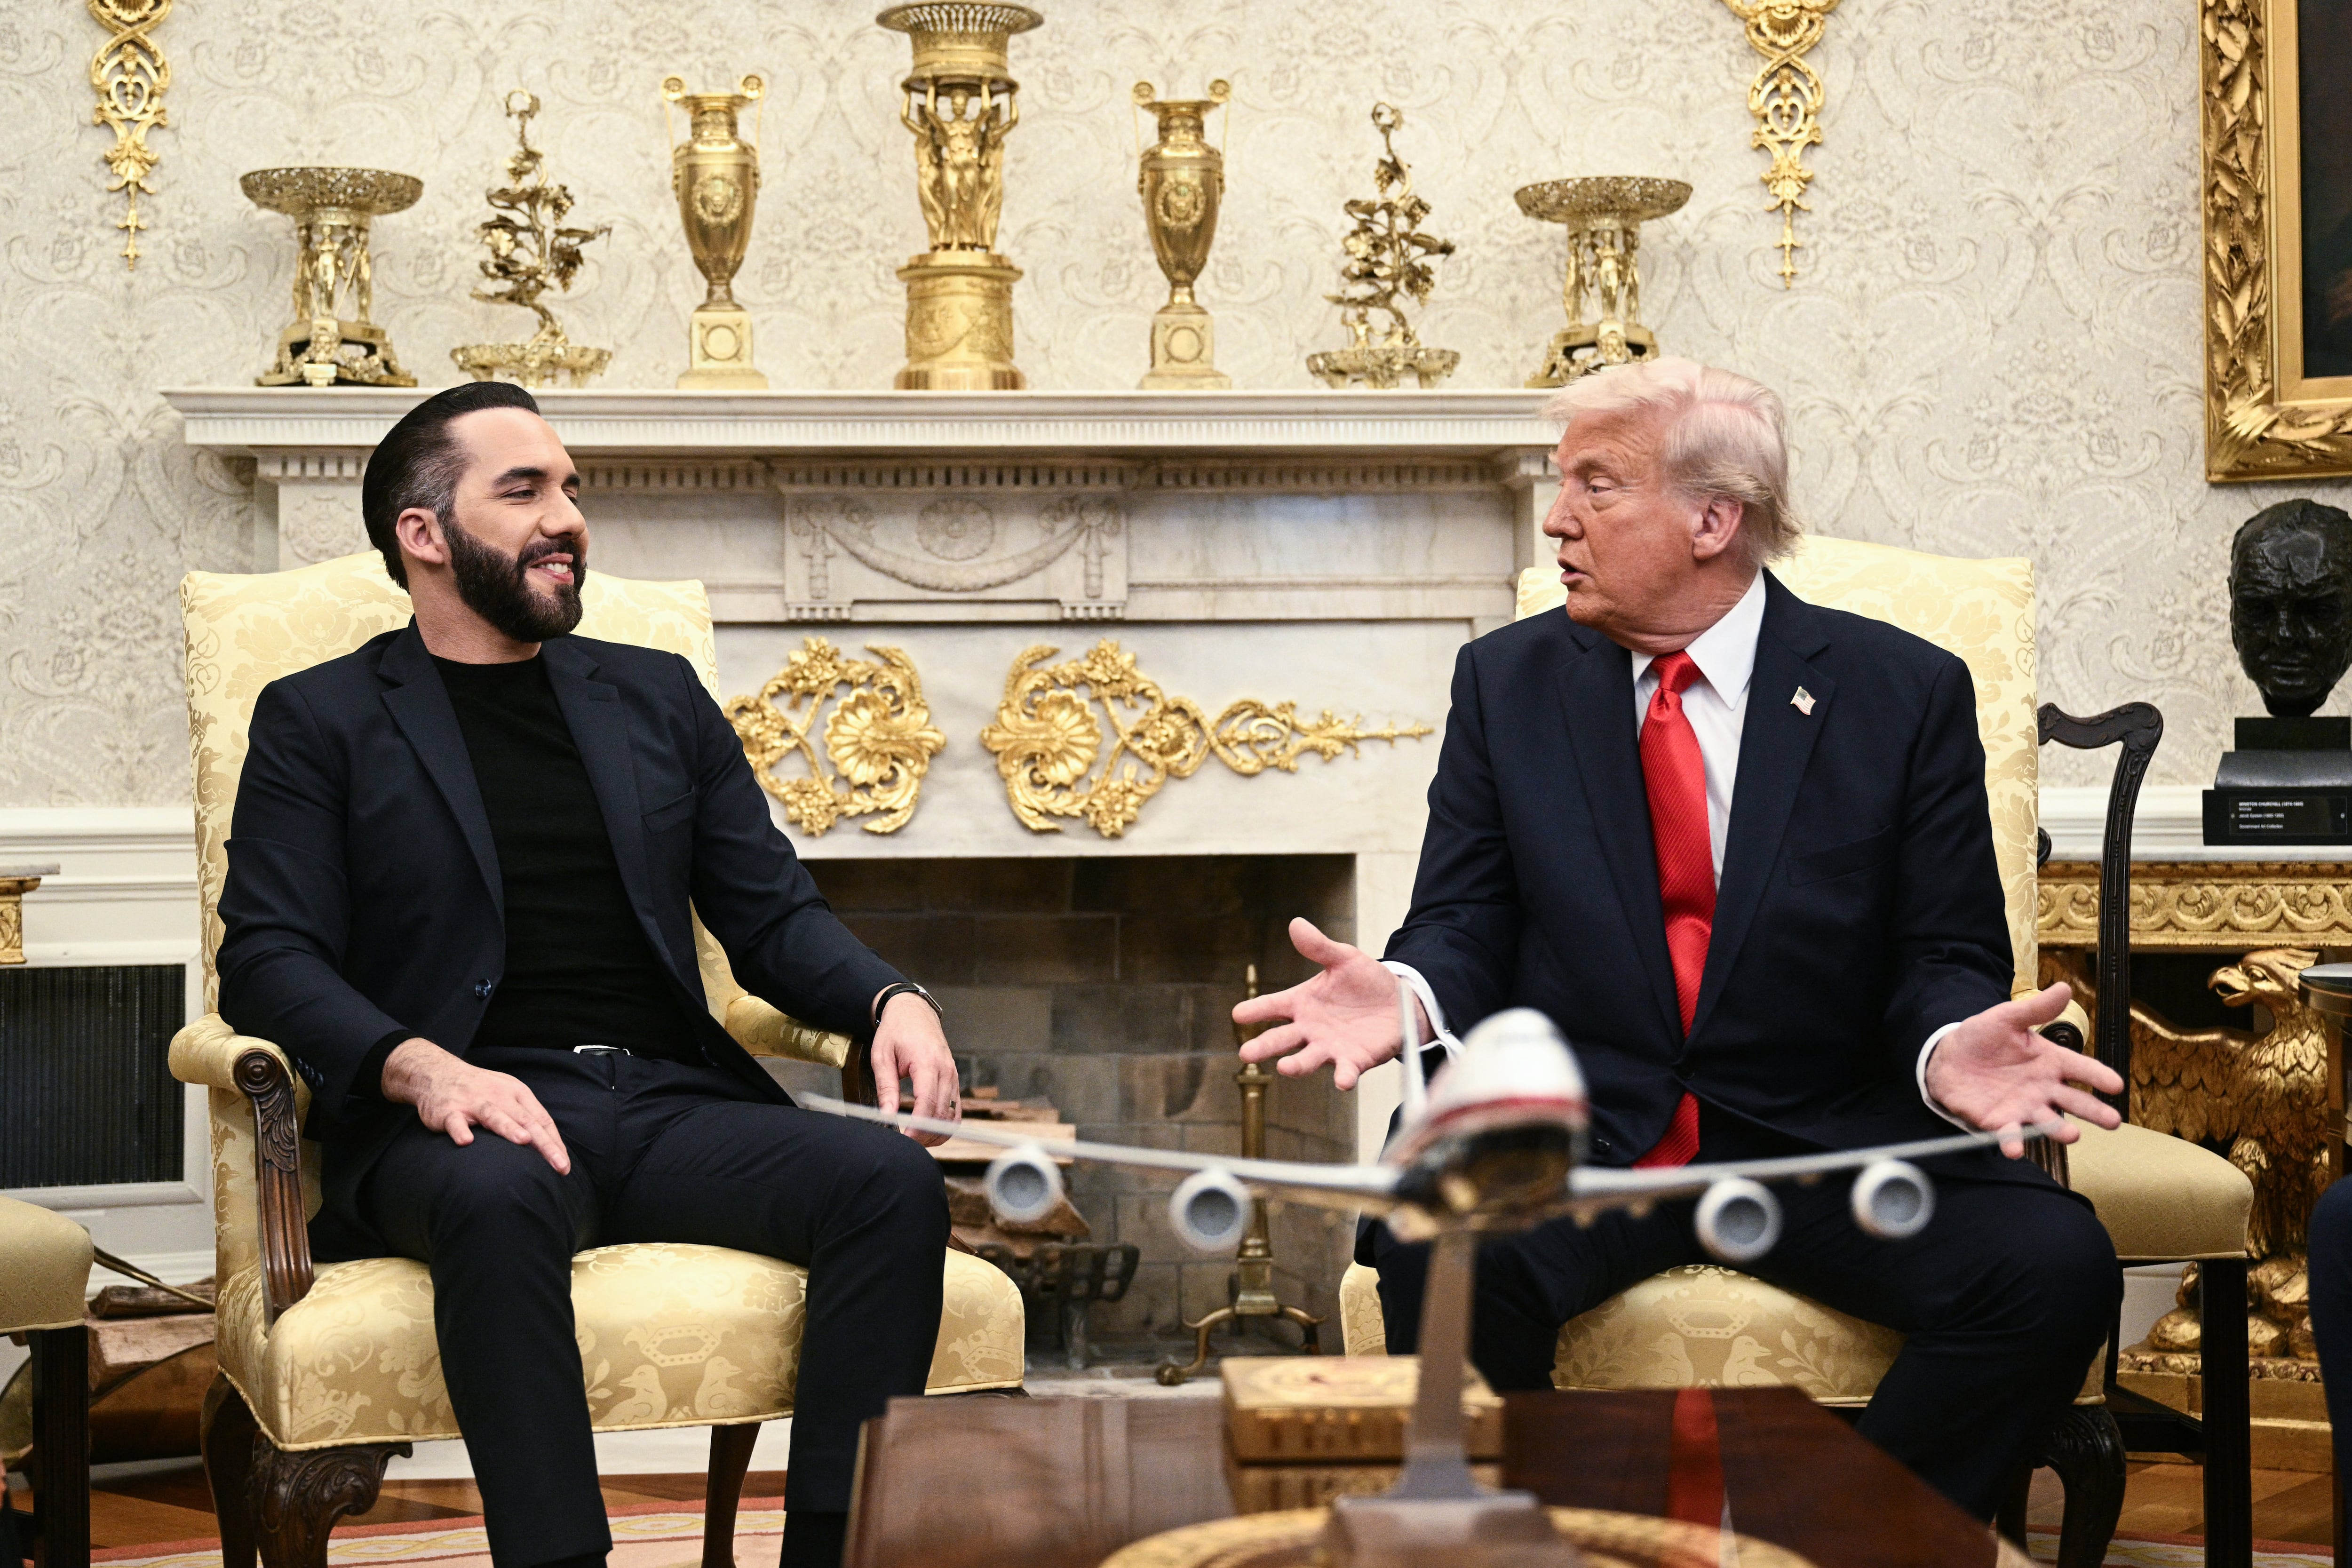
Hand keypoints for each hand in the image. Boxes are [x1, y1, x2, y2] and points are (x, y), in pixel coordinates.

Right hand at [380, 1038, 570, 1172]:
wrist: (437, 1073)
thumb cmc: (480, 1090)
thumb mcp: (507, 1096)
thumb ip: (525, 1118)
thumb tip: (547, 1147)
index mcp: (517, 1093)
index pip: (541, 1119)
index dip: (554, 1142)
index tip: (564, 1165)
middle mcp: (498, 1096)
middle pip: (525, 1120)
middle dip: (544, 1143)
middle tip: (558, 1163)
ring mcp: (473, 1102)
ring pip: (493, 1115)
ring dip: (509, 1127)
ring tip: (524, 1141)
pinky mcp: (449, 1110)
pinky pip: (455, 1121)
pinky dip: (460, 1130)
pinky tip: (466, 1141)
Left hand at [872, 992, 959, 1145]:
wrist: (914, 1012)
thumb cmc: (896, 1031)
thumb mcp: (882, 1056)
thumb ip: (886, 1087)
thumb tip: (886, 1117)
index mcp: (928, 1062)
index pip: (927, 1103)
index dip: (917, 1126)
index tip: (904, 1139)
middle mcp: (946, 1070)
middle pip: (941, 1114)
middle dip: (924, 1134)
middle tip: (904, 1143)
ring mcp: (953, 1076)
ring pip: (952, 1116)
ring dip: (935, 1133)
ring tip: (914, 1139)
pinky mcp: (954, 1081)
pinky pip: (955, 1110)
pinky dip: (944, 1125)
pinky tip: (927, 1130)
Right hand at [1234, 918, 1428, 1089]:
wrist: (1399, 1002)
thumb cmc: (1365, 981)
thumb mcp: (1344, 958)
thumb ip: (1319, 947)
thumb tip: (1296, 923)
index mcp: (1303, 1003)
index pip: (1273, 1006)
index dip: (1255, 1010)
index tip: (1238, 1014)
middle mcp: (1311, 1029)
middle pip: (1282, 1039)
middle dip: (1264, 1046)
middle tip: (1246, 1054)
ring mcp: (1330, 1047)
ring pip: (1308, 1059)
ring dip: (1296, 1065)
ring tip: (1284, 1067)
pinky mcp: (1354, 1060)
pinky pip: (1346, 1070)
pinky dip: (1343, 1077)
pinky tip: (1342, 1080)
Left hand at [1921, 982, 2123, 1157]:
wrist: (1948, 1057)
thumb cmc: (1983, 1037)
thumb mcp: (2007, 1018)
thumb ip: (2035, 1009)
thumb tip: (2064, 987)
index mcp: (2050, 1061)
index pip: (2081, 1068)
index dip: (2098, 1076)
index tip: (2115, 1085)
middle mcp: (2043, 1088)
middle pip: (2074, 1100)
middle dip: (2094, 1111)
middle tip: (2112, 1121)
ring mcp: (2024, 1107)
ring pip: (2048, 1121)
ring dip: (2059, 1130)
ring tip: (2073, 1135)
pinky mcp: (1999, 1121)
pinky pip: (2010, 1134)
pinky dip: (2013, 1142)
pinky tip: (2014, 1150)